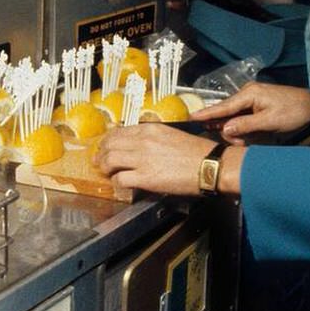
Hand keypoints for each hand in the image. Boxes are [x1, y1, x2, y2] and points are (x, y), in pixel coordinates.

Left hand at [93, 124, 235, 195]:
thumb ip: (152, 135)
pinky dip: (117, 182)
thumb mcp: (171, 134)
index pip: (118, 132)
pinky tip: (120, 183)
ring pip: (110, 160)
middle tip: (99, 161)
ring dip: (105, 167)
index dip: (108, 140)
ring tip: (106, 172)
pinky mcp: (145, 178)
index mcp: (149, 128)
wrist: (209, 164)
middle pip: (109, 145)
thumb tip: (138, 142)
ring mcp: (142, 159)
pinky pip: (121, 179)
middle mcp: (142, 141)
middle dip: (101, 154)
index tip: (105, 146)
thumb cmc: (196, 151)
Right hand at [191, 82, 309, 144]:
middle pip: (227, 114)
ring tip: (250, 141)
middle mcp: (247, 93)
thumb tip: (224, 129)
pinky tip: (250, 136)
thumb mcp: (270, 122)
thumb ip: (246, 126)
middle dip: (229, 130)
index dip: (206, 114)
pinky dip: (244, 128)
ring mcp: (252, 98)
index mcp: (249, 94)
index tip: (190, 117)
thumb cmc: (293, 112)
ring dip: (238, 131)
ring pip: (235, 118)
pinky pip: (243, 118)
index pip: (223, 107)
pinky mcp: (257, 104)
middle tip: (240, 144)